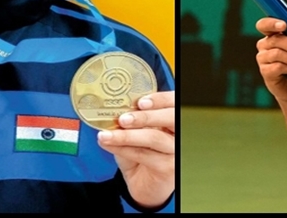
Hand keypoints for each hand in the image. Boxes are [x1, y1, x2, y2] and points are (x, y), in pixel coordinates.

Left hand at [97, 90, 174, 207]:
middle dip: (146, 116)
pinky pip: (143, 155)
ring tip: (107, 135)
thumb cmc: (144, 155)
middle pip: (171, 118)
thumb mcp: (138, 134)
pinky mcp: (168, 167)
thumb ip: (132, 122)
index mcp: (173, 119)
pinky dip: (123, 149)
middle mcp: (179, 133)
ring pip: (154, 138)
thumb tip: (113, 111)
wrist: (147, 185)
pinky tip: (109, 145)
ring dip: (127, 135)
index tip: (141, 102)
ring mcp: (176, 151)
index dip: (160, 100)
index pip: (174, 103)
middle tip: (123, 119)